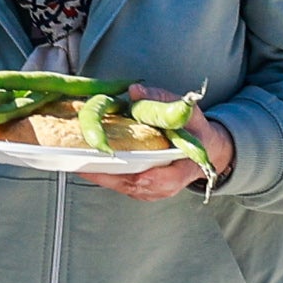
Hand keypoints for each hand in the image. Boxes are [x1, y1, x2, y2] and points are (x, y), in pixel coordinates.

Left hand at [81, 87, 232, 199]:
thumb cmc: (196, 131)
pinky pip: (119, 184)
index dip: (134, 175)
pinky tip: (85, 162)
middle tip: (80, 158)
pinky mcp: (141, 189)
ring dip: (99, 174)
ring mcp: (153, 191)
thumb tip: (135, 91)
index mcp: (183, 168)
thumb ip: (162, 99)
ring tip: (76, 159)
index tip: (110, 165)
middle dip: (105, 173)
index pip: (159, 179)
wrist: (206, 149)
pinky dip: (102, 174)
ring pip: (122, 186)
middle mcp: (166, 186)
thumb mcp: (187, 111)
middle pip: (131, 184)